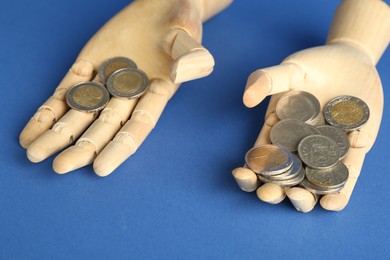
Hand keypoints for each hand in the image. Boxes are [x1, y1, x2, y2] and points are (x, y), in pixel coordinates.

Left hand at [19, 0, 231, 175]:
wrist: (160, 7)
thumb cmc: (180, 22)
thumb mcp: (188, 36)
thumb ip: (191, 57)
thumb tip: (179, 74)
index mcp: (158, 94)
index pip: (138, 126)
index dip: (120, 147)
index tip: (100, 168)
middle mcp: (130, 95)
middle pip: (104, 126)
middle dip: (83, 147)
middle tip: (60, 167)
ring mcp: (106, 82)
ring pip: (80, 113)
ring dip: (58, 134)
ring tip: (34, 154)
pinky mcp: (88, 68)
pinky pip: (66, 92)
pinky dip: (48, 111)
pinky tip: (32, 131)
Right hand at [232, 0, 389, 211]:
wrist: (353, 60)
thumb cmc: (315, 65)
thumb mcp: (288, 69)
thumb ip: (265, 80)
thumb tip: (246, 100)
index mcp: (279, 132)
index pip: (261, 156)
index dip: (249, 168)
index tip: (242, 174)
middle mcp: (300, 147)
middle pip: (283, 176)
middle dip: (274, 188)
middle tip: (270, 193)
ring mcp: (326, 152)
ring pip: (312, 182)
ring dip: (304, 196)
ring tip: (300, 198)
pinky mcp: (353, 152)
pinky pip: (346, 176)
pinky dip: (339, 192)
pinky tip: (332, 203)